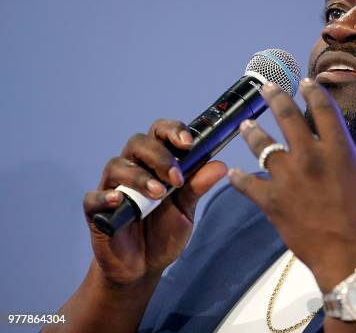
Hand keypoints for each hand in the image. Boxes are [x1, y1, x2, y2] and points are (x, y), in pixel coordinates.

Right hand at [83, 119, 226, 286]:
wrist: (144, 266)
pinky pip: (92, 197)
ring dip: (139, 177)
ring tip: (158, 194)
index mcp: (155, 163)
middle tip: (176, 178)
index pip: (160, 132)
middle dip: (159, 156)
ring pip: (117, 165)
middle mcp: (133, 168)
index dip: (173, 131)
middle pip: (138, 143)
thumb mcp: (186, 209)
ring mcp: (112, 187)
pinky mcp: (96, 211)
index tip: (188, 142)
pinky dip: (105, 196)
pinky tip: (119, 200)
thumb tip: (220, 165)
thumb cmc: (164, 231)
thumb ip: (198, 187)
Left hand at [228, 79, 355, 291]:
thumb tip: (333, 147)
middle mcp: (311, 157)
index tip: (305, 84)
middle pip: (287, 116)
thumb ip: (343, 158)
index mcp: (339, 150)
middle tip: (266, 88)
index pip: (323, 108)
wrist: (349, 258)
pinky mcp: (272, 200)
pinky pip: (248, 183)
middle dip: (274, 97)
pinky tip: (235, 174)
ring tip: (246, 125)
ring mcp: (288, 178)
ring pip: (262, 144)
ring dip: (252, 132)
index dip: (312, 91)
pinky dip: (240, 179)